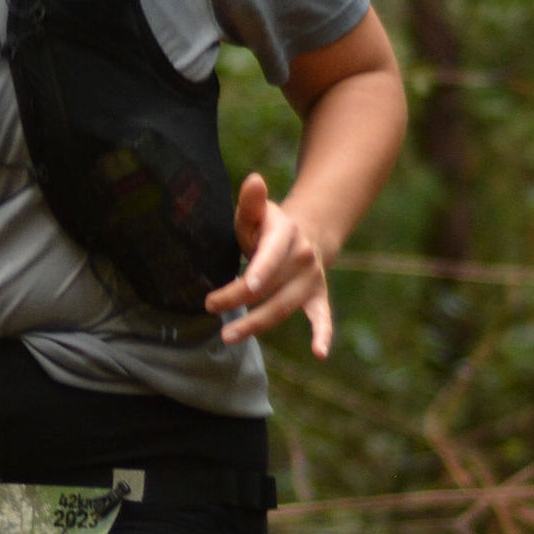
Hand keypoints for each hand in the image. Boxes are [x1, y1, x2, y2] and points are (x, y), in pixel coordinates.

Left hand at [204, 172, 331, 355]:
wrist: (304, 235)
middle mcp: (303, 257)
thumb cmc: (267, 227)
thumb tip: (253, 180)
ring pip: (284, 306)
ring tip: (228, 336)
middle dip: (240, 299)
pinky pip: (322, 317)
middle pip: (271, 285)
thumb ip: (251, 202)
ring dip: (257, 323)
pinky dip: (323, 335)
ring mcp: (311, 279)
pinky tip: (319, 354)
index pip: (271, 254)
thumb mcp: (256, 213)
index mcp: (285, 234)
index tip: (245, 285)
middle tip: (210, 307)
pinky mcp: (317, 297)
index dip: (260, 270)